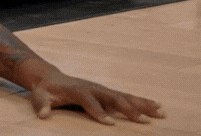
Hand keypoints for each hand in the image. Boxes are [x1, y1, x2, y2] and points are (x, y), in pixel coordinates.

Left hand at [29, 70, 164, 124]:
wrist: (50, 77)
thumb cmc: (46, 90)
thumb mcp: (39, 97)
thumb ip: (41, 105)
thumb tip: (43, 115)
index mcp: (79, 90)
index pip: (90, 101)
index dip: (99, 112)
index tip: (110, 123)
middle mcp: (95, 88)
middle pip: (114, 97)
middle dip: (129, 109)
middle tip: (144, 121)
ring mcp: (103, 90)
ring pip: (126, 96)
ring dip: (143, 104)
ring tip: (161, 112)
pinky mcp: (108, 93)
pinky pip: (127, 97)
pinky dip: (142, 102)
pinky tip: (157, 107)